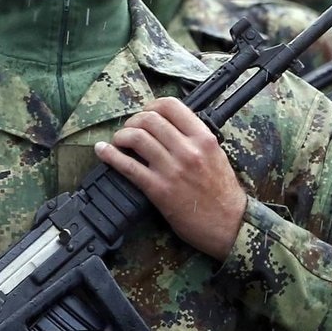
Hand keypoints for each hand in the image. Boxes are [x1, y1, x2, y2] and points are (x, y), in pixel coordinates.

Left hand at [95, 97, 246, 259]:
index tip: (146, 113)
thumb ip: (194, 138)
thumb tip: (168, 125)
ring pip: (137, 138)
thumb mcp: (216, 155)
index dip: (152, 106)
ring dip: (121, 136)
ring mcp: (172, 169)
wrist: (229, 224)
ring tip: (118, 141)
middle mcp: (188, 150)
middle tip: (129, 129)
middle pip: (149, 119)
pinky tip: (102, 151)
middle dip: (133, 121)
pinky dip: (110, 156)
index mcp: (203, 138)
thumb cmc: (223, 193)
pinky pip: (128, 166)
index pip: (171, 106)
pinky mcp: (159, 189)